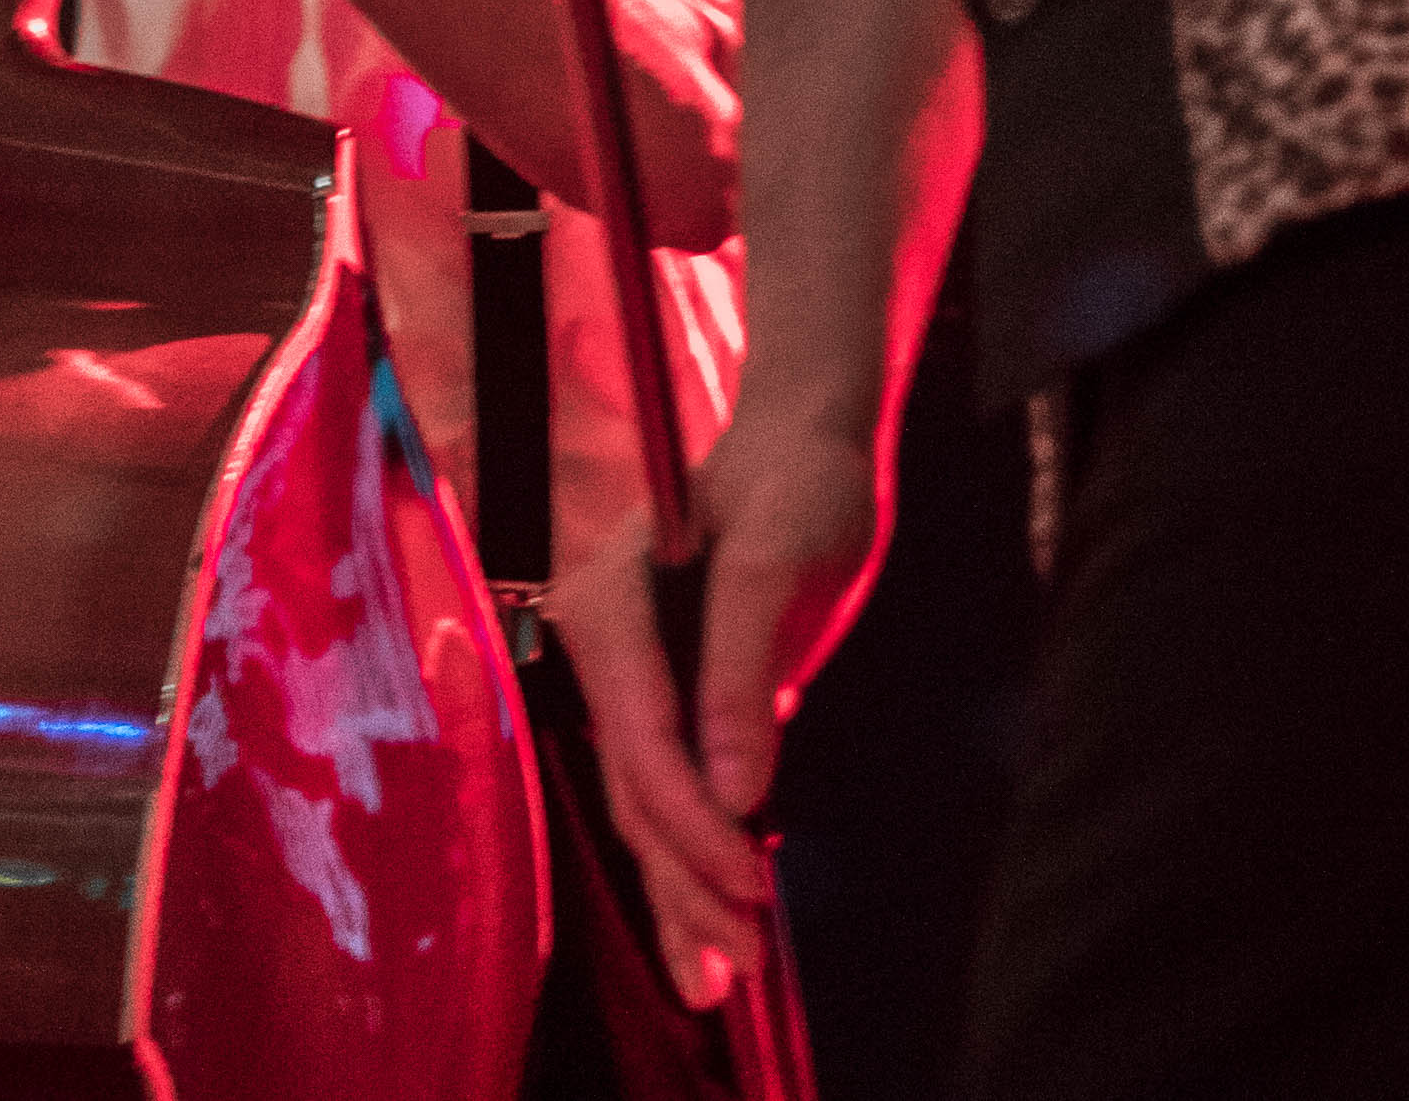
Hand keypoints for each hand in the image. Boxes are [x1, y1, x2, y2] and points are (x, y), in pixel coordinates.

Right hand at [542, 415, 882, 1004]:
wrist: (802, 432)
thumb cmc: (794, 472)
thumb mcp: (780, 552)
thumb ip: (743, 665)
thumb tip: (733, 788)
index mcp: (610, 603)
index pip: (641, 741)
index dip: (692, 820)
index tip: (747, 879)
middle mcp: (606, 645)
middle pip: (637, 787)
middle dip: (685, 878)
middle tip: (741, 959)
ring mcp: (634, 672)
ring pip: (647, 802)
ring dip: (681, 890)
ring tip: (720, 976)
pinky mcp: (670, 691)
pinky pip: (668, 787)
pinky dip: (688, 856)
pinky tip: (707, 927)